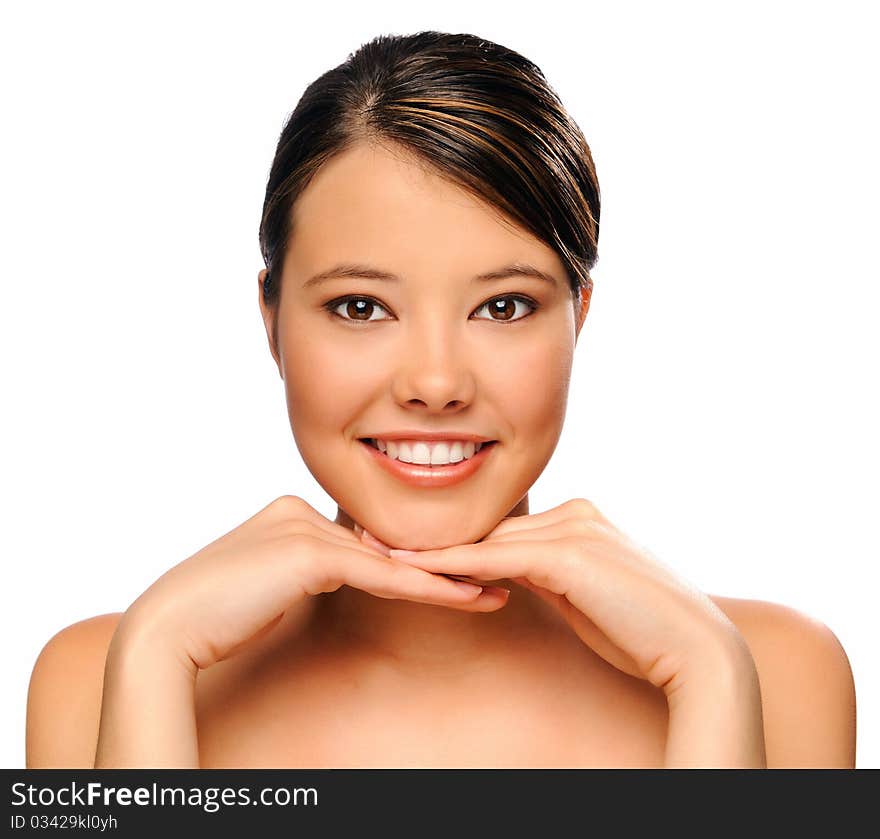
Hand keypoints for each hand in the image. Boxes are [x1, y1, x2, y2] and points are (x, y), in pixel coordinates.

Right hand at [119, 495, 508, 672]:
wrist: (168, 629)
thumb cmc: (216, 616)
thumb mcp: (274, 584)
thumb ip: (311, 568)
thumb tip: (350, 569)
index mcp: (292, 512)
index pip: (365, 540)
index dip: (411, 560)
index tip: (453, 574)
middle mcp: (301, 508)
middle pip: (384, 544)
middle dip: (437, 564)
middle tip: (491, 577)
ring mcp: (304, 525)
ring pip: (389, 558)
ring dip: (445, 578)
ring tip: (493, 592)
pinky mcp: (308, 551)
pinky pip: (379, 574)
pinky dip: (424, 588)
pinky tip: (463, 598)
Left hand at [389, 498, 747, 696]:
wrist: (696, 649)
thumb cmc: (642, 632)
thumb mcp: (585, 597)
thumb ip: (550, 576)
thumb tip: (509, 574)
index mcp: (581, 518)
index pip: (506, 529)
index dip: (458, 540)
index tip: (411, 543)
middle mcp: (575, 513)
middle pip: (491, 529)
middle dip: (435, 538)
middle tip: (374, 536)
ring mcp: (574, 528)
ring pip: (489, 541)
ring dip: (433, 550)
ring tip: (378, 550)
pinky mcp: (570, 553)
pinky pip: (498, 559)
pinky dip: (453, 564)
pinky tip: (414, 566)